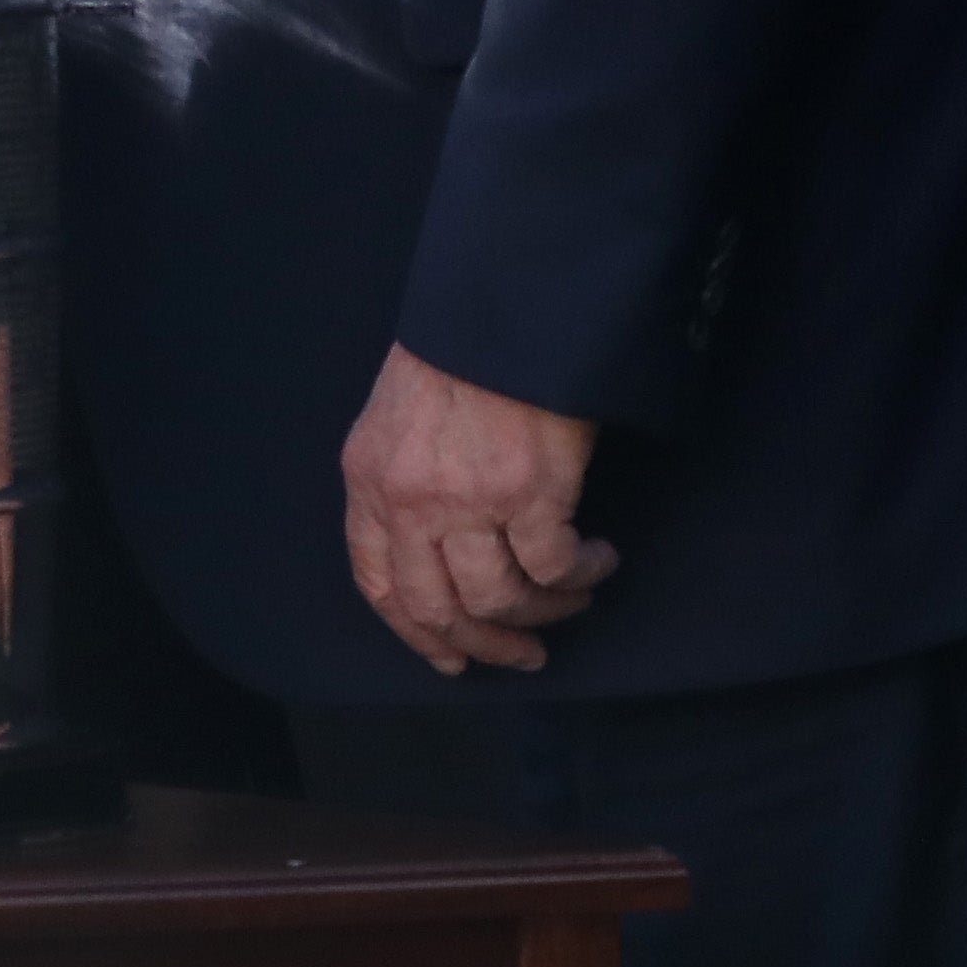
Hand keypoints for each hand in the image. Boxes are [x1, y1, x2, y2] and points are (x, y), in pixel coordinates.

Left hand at [339, 341, 616, 674]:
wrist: (502, 308)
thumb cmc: (455, 355)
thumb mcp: (395, 419)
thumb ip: (399, 484)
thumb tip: (434, 553)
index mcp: (368, 480)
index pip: (379, 583)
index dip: (417, 632)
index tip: (451, 658)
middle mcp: (409, 501)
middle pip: (440, 608)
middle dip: (485, 644)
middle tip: (524, 653)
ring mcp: (467, 500)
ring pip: (500, 598)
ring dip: (544, 614)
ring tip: (573, 600)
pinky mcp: (529, 492)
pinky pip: (554, 566)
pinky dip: (582, 574)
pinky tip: (599, 560)